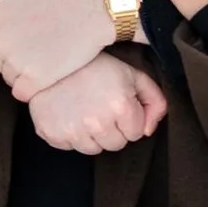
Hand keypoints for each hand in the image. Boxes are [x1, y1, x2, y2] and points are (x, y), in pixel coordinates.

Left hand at [0, 0, 114, 97]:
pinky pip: (22, 93)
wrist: (97, 6)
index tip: (4, 37)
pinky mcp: (35, 82)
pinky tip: (46, 72)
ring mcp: (15, 64)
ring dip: (23, 72)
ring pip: (9, 78)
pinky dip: (32, 87)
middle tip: (32, 42)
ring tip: (42, 54)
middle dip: (11, 56)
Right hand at [27, 56, 168, 154]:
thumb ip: (154, 101)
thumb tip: (148, 131)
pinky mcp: (53, 134)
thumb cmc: (96, 65)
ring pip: (93, 149)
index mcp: (120, 106)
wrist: (54, 57)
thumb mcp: (132, 74)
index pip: (135, 134)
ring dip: (91, 134)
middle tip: (100, 106)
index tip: (117, 103)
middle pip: (115, 145)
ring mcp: (73, 131)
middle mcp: (97, 123)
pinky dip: (70, 134)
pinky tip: (68, 113)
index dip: (129, 118)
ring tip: (84, 109)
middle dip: (112, 129)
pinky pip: (70, 148)